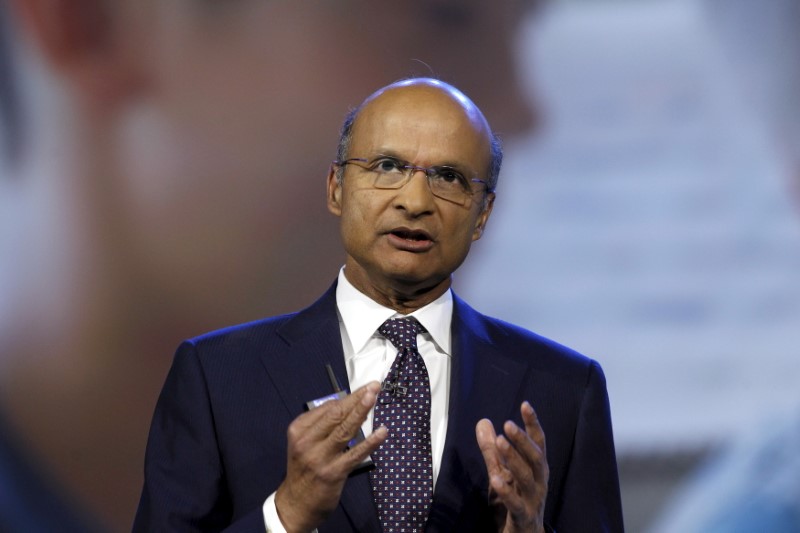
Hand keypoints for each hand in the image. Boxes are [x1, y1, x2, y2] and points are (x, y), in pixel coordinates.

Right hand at [275, 381, 386, 531]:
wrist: (296, 502)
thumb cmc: (304, 468)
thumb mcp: (304, 443)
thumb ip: (321, 425)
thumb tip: (346, 406)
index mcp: (299, 430)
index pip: (327, 407)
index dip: (348, 397)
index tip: (363, 390)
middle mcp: (307, 441)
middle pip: (336, 414)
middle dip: (356, 398)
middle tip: (374, 386)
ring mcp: (320, 457)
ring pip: (345, 429)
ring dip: (361, 411)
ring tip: (374, 397)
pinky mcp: (334, 472)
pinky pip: (355, 454)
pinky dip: (371, 442)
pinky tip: (382, 432)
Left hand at [475, 401, 548, 532]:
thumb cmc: (515, 499)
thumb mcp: (501, 471)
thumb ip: (492, 449)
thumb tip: (483, 421)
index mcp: (537, 468)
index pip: (538, 442)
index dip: (533, 424)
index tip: (525, 405)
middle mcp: (540, 481)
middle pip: (536, 457)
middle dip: (523, 440)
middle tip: (508, 424)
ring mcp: (533, 499)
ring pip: (527, 477)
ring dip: (514, 459)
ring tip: (500, 442)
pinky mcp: (524, 516)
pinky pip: (516, 503)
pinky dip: (507, 492)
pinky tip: (495, 480)